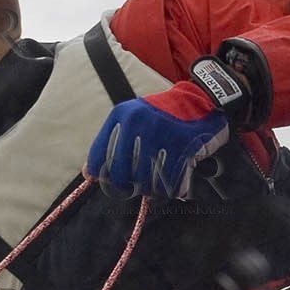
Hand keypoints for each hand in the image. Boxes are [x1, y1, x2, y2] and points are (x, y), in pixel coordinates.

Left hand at [85, 81, 227, 201]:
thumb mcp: (132, 121)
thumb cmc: (162, 116)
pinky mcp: (181, 145)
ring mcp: (159, 133)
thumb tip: (88, 173)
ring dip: (151, 188)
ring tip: (158, 181)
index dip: (103, 176)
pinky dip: (171, 188)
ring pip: (144, 182)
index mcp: (121, 115)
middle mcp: (137, 122)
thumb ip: (110, 144)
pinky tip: (174, 183)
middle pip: (120, 175)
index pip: (99, 157)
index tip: (111, 182)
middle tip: (138, 185)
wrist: (201, 101)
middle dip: (128, 186)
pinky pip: (168, 182)